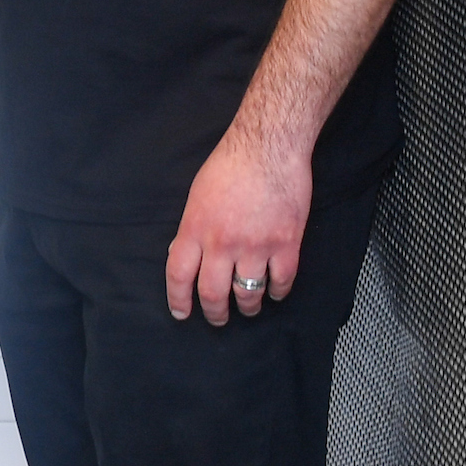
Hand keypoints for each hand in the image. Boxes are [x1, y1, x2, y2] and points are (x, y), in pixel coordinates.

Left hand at [165, 134, 310, 324]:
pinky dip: (277, 292)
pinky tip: (274, 292)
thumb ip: (191, 229)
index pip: (179, 275)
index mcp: (195, 228)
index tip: (181, 314)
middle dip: (215, 313)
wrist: (268, 147)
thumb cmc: (230, 165)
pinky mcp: (286, 244)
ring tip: (248, 308)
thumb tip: (184, 257)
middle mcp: (222, 242)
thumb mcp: (197, 196)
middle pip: (213, 293)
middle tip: (218, 319)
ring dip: (248, 307)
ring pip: (249, 294)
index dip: (178, 300)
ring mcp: (255, 246)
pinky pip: (281, 282)